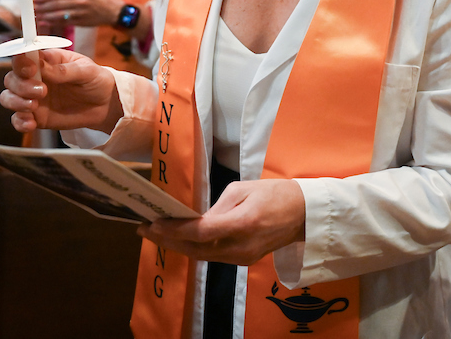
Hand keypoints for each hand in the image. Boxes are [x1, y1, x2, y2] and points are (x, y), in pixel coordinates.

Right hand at [0, 48, 122, 133]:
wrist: (105, 105)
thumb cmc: (95, 80)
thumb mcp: (86, 71)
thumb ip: (64, 70)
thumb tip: (41, 66)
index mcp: (46, 61)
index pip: (23, 57)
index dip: (21, 62)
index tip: (31, 70)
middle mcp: (34, 78)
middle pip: (11, 78)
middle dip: (21, 85)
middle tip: (42, 91)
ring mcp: (33, 98)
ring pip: (8, 97)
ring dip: (16, 102)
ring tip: (34, 105)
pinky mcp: (36, 116)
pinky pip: (18, 119)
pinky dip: (20, 122)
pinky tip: (31, 123)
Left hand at [35, 0, 120, 28]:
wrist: (112, 11)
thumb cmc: (95, 0)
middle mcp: (80, 1)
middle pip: (57, 4)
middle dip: (43, 6)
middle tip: (32, 8)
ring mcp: (81, 12)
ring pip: (60, 14)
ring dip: (46, 15)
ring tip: (36, 16)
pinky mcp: (81, 22)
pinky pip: (65, 22)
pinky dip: (53, 23)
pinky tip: (45, 23)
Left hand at [140, 179, 306, 265]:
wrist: (305, 214)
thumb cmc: (276, 194)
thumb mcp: (245, 189)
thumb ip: (218, 206)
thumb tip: (197, 219)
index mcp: (243, 223)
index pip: (200, 232)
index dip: (174, 229)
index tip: (154, 222)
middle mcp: (241, 246)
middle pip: (196, 249)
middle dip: (168, 240)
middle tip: (145, 229)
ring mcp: (243, 257)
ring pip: (202, 256)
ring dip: (178, 246)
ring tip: (157, 234)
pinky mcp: (244, 261)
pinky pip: (213, 256)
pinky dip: (194, 248)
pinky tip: (181, 240)